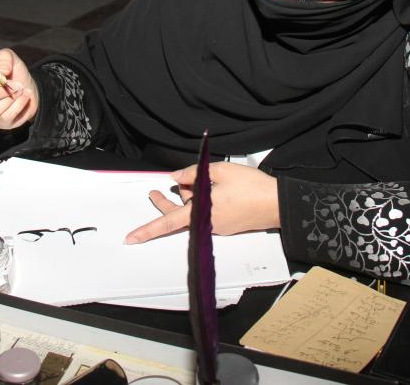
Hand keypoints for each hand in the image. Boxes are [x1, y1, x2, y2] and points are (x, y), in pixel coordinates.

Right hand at [0, 48, 38, 128]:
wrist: (30, 89)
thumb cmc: (14, 74)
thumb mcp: (10, 59)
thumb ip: (3, 58)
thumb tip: (1, 70)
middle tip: (11, 84)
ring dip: (6, 100)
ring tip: (19, 90)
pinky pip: (3, 118)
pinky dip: (17, 105)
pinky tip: (23, 97)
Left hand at [124, 163, 280, 243]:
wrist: (278, 204)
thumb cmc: (251, 187)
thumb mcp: (220, 171)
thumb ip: (194, 173)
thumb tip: (176, 178)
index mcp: (202, 212)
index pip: (168, 222)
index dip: (147, 230)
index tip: (131, 238)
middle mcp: (207, 223)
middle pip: (177, 216)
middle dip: (164, 203)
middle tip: (154, 192)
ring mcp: (217, 226)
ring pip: (192, 212)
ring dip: (186, 197)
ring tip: (187, 180)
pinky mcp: (226, 225)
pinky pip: (205, 213)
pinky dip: (201, 201)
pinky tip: (207, 186)